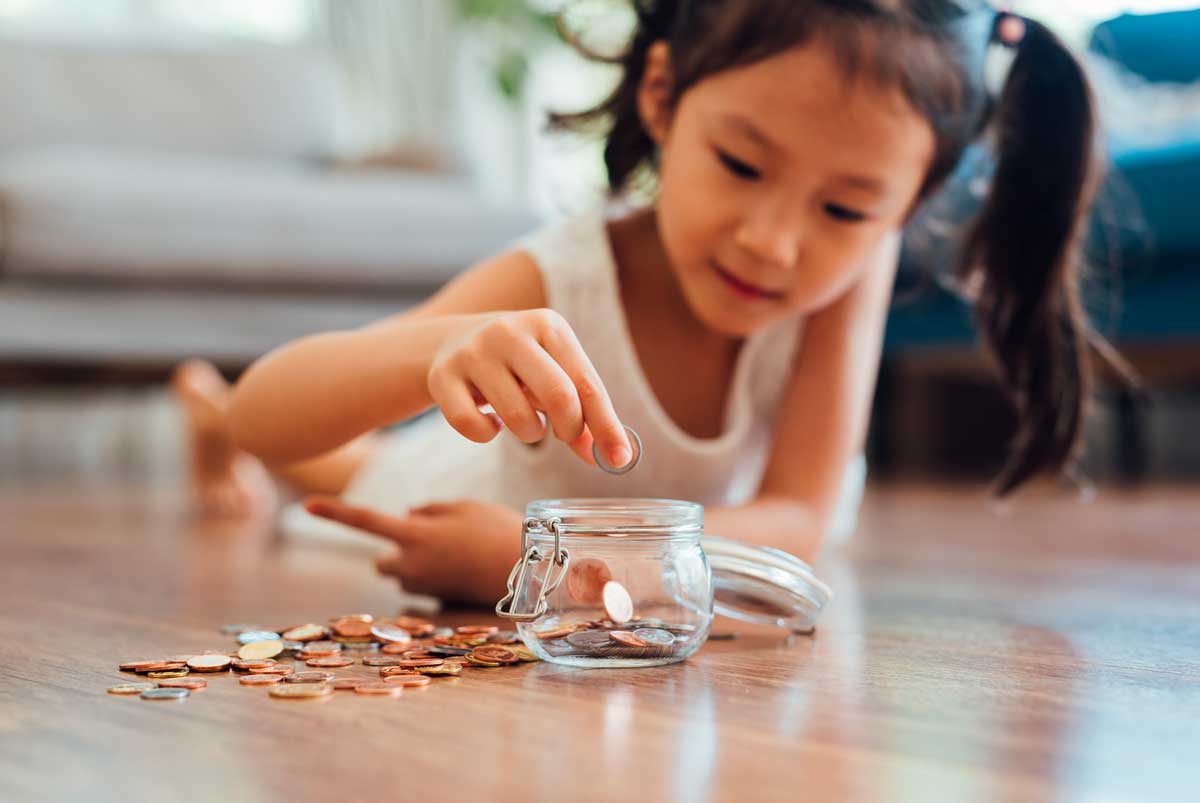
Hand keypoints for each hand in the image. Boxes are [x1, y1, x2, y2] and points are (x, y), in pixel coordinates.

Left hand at [305, 495, 523, 605]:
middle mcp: (412, 565)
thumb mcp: (466, 508)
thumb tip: (409, 515)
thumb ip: (431, 509)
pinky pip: (424, 592)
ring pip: (405, 576)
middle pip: (383, 560)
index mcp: (415, 535)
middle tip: (433, 541)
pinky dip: (435, 582)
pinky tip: (463, 574)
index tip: (305, 505)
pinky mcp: (438, 605)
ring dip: (418, 567)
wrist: (531, 574)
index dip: (335, 513)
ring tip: (458, 556)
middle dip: (398, 552)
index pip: (366, 521)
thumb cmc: (500, 531)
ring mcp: (424, 589)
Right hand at [428, 308, 631, 467]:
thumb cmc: (519, 366)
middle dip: (569, 429)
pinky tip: (490, 422)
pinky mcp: (443, 376)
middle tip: (563, 435)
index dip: (607, 426)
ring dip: (530, 434)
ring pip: (517, 417)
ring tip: (527, 423)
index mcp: (548, 326)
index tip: (620, 459)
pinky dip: (486, 434)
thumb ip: (582, 414)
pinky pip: (472, 426)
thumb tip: (612, 456)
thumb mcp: (554, 376)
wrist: (452, 342)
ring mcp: (474, 352)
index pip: (587, 383)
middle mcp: (510, 331)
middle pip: (559, 395)